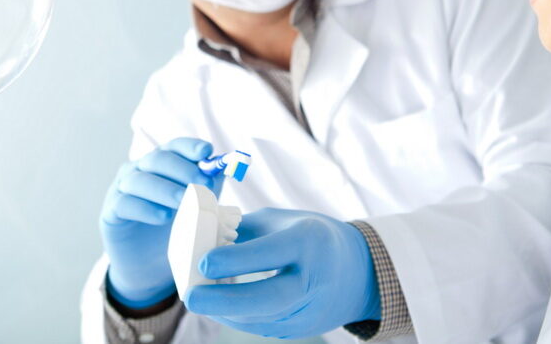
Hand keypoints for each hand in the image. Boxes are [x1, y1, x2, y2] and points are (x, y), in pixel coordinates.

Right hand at [102, 138, 222, 308]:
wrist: (150, 265)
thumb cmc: (176, 227)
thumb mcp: (198, 204)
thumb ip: (210, 183)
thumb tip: (228, 166)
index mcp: (161, 163)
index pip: (174, 147)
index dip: (189, 147)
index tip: (206, 152)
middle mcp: (139, 170)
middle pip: (157, 159)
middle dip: (181, 169)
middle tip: (202, 183)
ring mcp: (122, 190)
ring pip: (140, 181)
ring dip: (164, 189)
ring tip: (183, 202)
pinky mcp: (111, 213)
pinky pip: (125, 204)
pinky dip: (145, 208)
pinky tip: (162, 217)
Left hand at [184, 208, 380, 338]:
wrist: (360, 273)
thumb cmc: (314, 237)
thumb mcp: (284, 221)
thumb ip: (244, 229)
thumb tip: (202, 238)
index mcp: (310, 241)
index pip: (270, 254)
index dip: (234, 260)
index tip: (203, 261)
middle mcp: (313, 279)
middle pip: (267, 299)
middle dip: (223, 300)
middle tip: (190, 296)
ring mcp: (309, 310)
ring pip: (259, 319)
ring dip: (222, 310)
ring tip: (196, 296)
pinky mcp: (300, 329)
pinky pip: (261, 326)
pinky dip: (235, 316)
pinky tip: (216, 304)